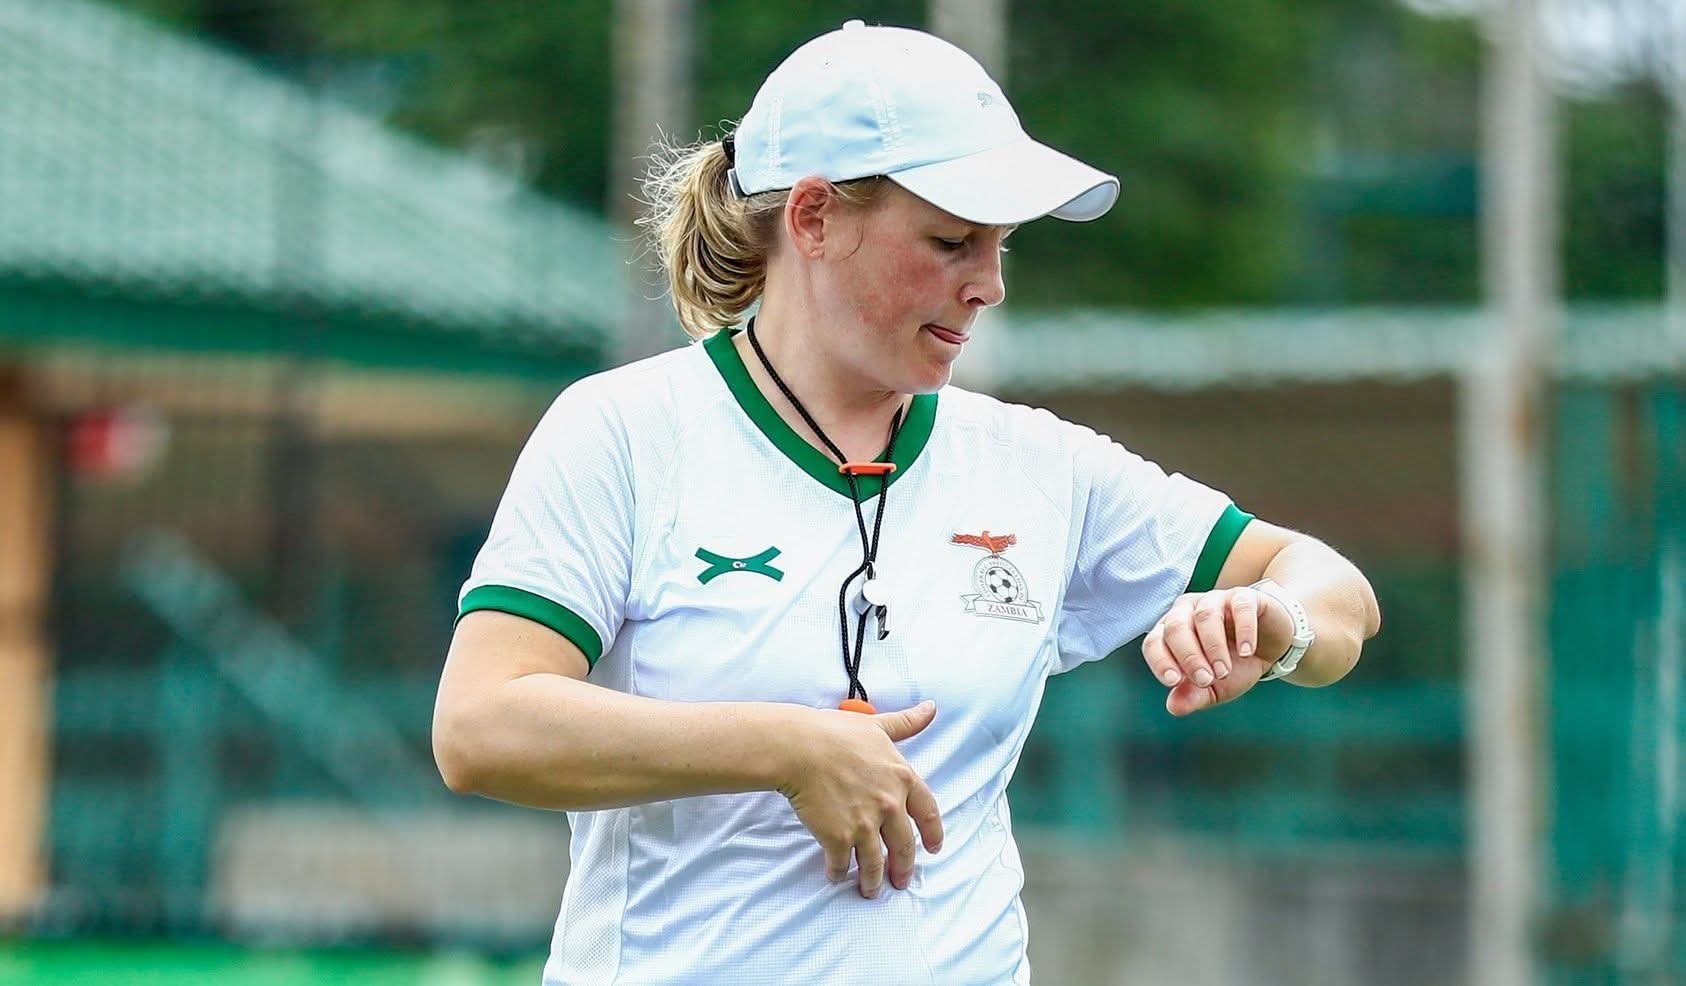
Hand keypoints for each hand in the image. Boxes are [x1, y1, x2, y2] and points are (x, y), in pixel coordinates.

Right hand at [777, 701, 943, 898]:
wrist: (799, 748)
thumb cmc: (834, 732)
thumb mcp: (876, 726)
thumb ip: (906, 723)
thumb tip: (931, 708)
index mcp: (902, 778)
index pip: (928, 813)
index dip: (933, 834)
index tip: (934, 848)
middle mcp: (890, 805)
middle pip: (904, 845)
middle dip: (903, 867)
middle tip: (900, 880)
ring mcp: (865, 824)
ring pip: (875, 862)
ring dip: (873, 880)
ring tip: (870, 890)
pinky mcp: (839, 838)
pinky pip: (842, 864)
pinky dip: (838, 872)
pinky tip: (835, 875)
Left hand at [1142, 585, 1294, 715]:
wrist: (1271, 646)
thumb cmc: (1235, 664)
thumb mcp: (1215, 688)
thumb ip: (1194, 696)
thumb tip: (1174, 708)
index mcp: (1172, 631)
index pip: (1154, 642)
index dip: (1160, 661)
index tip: (1174, 682)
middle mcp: (1188, 611)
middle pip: (1176, 627)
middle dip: (1188, 657)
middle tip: (1206, 681)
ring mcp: (1215, 600)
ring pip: (1205, 616)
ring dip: (1213, 647)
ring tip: (1224, 672)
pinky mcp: (1245, 597)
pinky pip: (1240, 607)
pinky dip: (1244, 630)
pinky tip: (1247, 652)